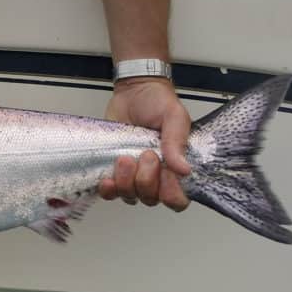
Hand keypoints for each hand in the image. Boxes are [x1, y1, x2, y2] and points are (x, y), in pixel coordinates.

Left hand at [99, 78, 190, 210]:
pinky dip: (108, 189)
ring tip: (124, 158)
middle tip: (146, 154)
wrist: (133, 91)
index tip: (165, 174)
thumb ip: (177, 142)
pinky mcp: (114, 171)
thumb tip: (183, 169)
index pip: (177, 199)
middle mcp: (155, 175)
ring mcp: (133, 175)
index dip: (170, 194)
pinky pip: (110, 192)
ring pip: (129, 196)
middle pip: (150, 198)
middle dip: (146, 179)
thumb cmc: (157, 102)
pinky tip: (108, 178)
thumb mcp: (174, 117)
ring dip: (125, 181)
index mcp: (175, 167)